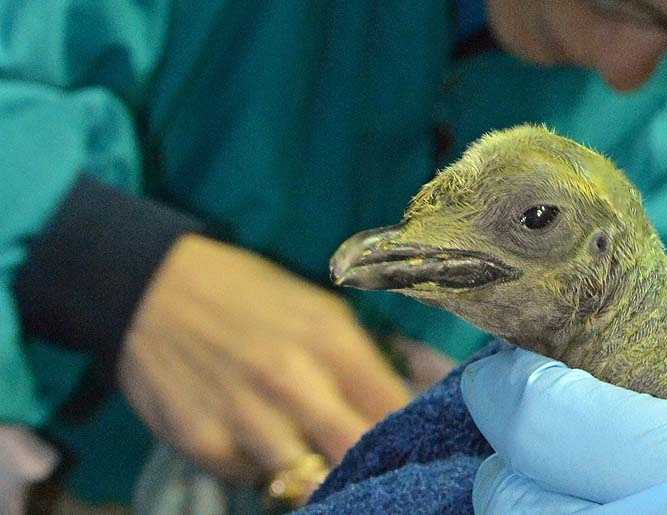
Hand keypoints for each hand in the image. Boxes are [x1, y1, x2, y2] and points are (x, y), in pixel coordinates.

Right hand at [118, 234, 412, 486]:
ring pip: (307, 482)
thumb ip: (362, 363)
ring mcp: (247, 419)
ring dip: (316, 474)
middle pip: (356, 453)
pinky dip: (264, 471)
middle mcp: (293, 382)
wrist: (150, 288)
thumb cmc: (250, 297)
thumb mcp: (319, 311)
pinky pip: (255, 482)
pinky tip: (258, 443)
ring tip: (310, 451)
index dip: (410, 430)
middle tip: (371, 461)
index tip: (412, 438)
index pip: (394, 410)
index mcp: (331, 341)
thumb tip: (404, 408)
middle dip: (371, 463)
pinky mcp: (205, 447)